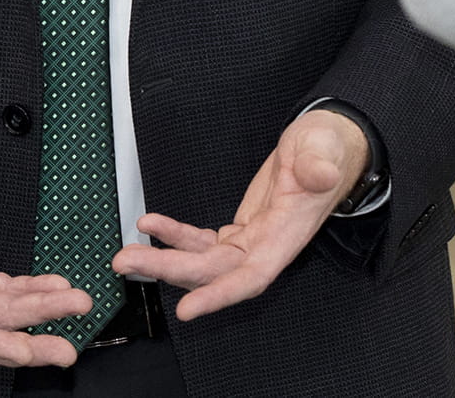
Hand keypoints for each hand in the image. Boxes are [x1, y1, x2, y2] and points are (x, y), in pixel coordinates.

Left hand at [113, 108, 369, 320]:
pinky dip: (175, 234)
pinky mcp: (242, 229)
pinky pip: (204, 240)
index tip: (186, 309)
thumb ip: (321, 164)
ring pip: (204, 260)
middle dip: (170, 269)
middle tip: (126, 261)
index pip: (252, 275)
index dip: (219, 294)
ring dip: (164, 258)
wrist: (328, 145)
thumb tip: (319, 174)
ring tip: (127, 254)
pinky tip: (151, 225)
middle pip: (214, 270)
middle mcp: (268, 245)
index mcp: (288, 233)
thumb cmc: (328, 147)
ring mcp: (253, 240)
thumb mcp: (326, 147)